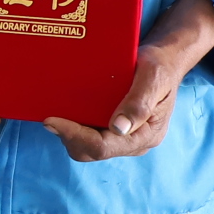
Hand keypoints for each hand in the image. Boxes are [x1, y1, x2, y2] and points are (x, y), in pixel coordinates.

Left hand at [43, 0, 213, 162]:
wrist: (163, 62)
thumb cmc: (160, 67)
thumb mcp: (153, 78)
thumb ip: (139, 103)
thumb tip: (118, 129)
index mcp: (145, 135)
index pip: (103, 147)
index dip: (74, 136)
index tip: (51, 120)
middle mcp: (133, 142)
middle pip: (91, 152)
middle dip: (68, 137)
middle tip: (50, 116)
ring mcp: (123, 138)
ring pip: (86, 147)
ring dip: (69, 133)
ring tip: (56, 113)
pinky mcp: (113, 131)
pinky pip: (88, 136)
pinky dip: (74, 127)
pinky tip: (65, 111)